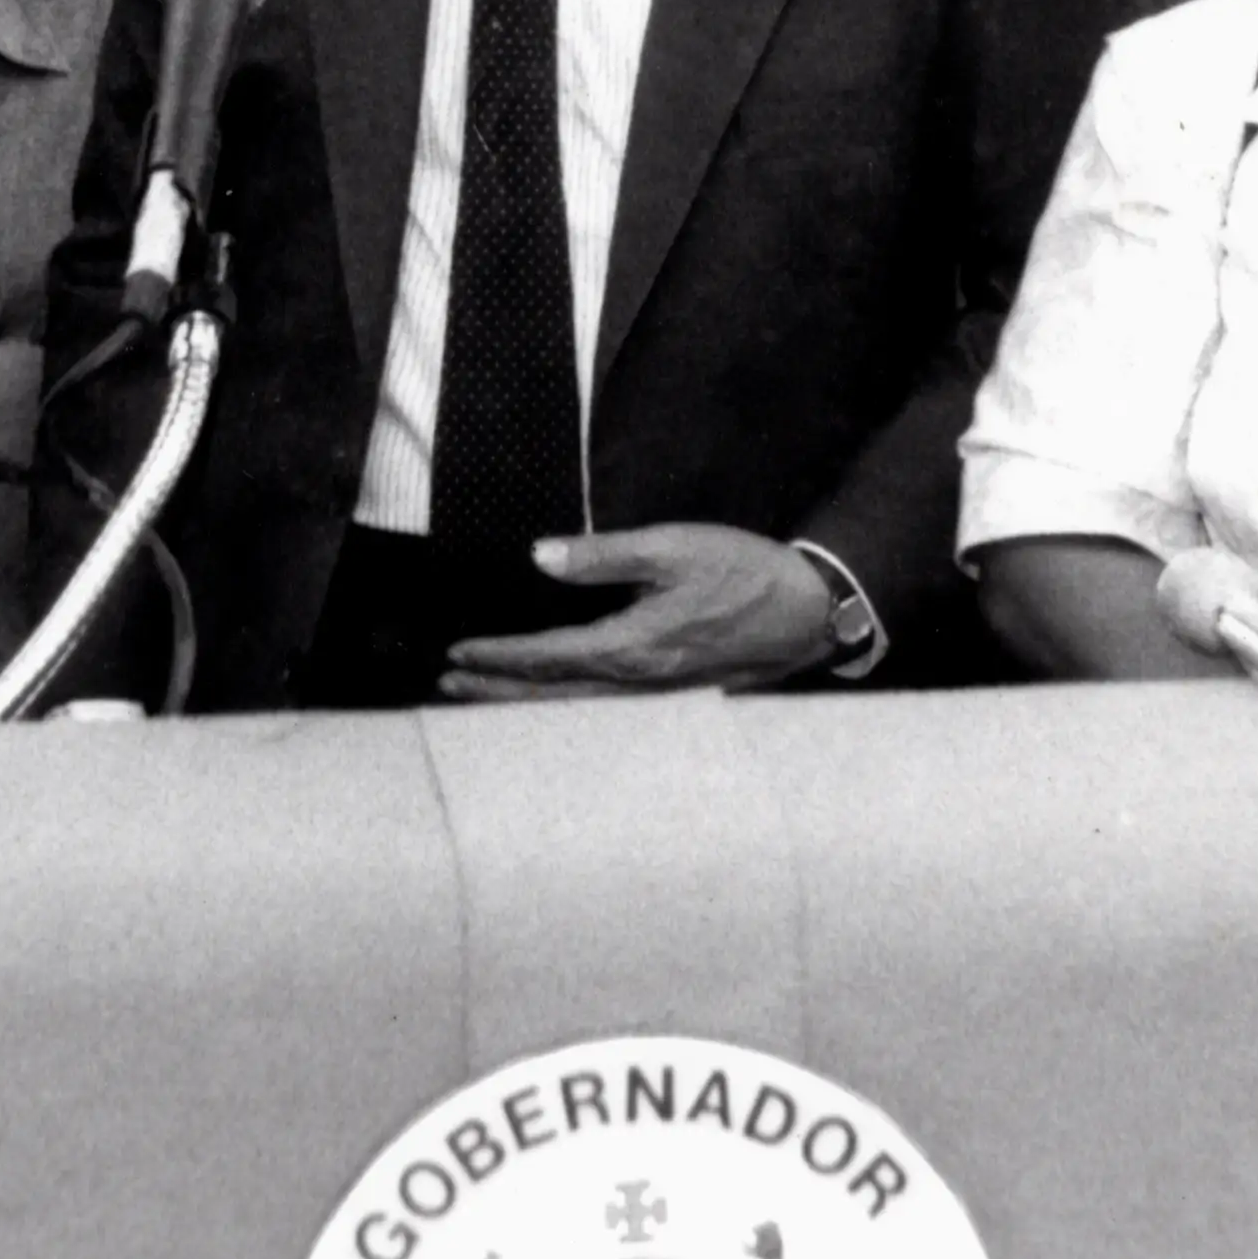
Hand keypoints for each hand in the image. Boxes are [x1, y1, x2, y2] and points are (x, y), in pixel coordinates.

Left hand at [437, 525, 839, 700]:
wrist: (808, 612)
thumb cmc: (743, 573)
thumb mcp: (672, 548)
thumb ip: (602, 555)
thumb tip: (540, 557)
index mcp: (631, 647)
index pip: (547, 658)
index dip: (498, 657)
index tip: (458, 653)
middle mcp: (637, 685)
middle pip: (550, 695)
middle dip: (496, 689)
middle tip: (449, 683)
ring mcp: (655, 698)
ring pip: (574, 710)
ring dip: (524, 703)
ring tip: (482, 695)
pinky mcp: (670, 696)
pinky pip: (601, 710)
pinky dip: (562, 707)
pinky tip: (549, 700)